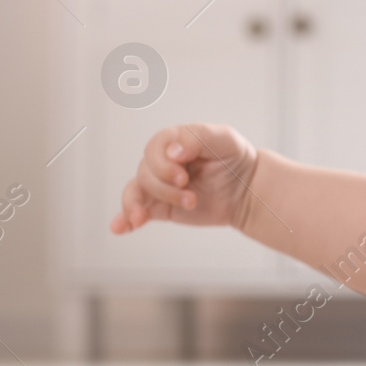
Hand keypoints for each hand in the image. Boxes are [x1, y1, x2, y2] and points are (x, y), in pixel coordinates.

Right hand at [109, 123, 259, 234]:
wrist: (246, 189)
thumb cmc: (234, 158)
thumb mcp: (223, 138)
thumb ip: (196, 137)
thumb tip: (172, 152)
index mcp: (172, 142)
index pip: (153, 149)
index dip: (163, 164)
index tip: (183, 177)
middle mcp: (160, 162)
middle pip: (145, 173)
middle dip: (166, 188)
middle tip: (191, 198)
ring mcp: (158, 185)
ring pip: (135, 192)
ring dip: (148, 205)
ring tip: (172, 211)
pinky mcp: (159, 207)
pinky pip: (135, 212)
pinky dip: (124, 219)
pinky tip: (119, 228)